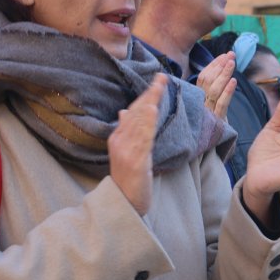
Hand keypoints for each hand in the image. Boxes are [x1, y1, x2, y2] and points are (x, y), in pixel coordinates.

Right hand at [109, 74, 166, 215]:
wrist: (123, 202)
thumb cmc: (128, 178)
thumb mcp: (125, 152)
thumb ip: (126, 131)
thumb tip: (124, 111)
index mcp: (117, 137)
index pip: (132, 111)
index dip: (145, 95)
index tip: (157, 80)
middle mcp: (119, 141)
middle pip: (135, 112)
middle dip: (149, 94)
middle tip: (162, 77)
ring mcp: (126, 151)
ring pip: (139, 122)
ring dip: (150, 103)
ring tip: (159, 87)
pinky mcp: (135, 162)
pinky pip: (142, 139)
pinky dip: (147, 124)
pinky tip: (153, 111)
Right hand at [196, 52, 237, 121]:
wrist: (207, 150)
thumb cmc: (211, 124)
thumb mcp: (209, 106)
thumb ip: (212, 90)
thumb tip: (223, 68)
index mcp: (197, 97)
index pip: (203, 77)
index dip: (214, 65)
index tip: (225, 55)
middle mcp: (200, 103)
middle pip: (208, 80)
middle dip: (220, 65)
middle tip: (231, 54)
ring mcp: (207, 112)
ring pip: (214, 90)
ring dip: (223, 74)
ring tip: (232, 63)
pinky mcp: (215, 121)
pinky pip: (221, 105)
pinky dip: (227, 92)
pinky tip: (234, 81)